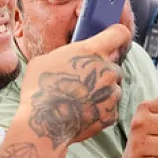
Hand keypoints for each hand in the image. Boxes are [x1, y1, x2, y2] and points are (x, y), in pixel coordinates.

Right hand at [19, 25, 132, 145]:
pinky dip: (101, 109)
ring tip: (81, 99)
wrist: (45, 124)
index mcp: (92, 51)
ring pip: (114, 87)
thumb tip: (72, 56)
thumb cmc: (38, 90)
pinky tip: (83, 112)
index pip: (120, 33)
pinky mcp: (112, 113)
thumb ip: (68, 54)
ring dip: (103, 91)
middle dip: (103, 71)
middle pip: (114, 65)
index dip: (117, 35)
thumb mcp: (46, 60)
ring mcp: (112, 93)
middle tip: (84, 81)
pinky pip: (111, 107)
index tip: (113, 39)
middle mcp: (107, 70)